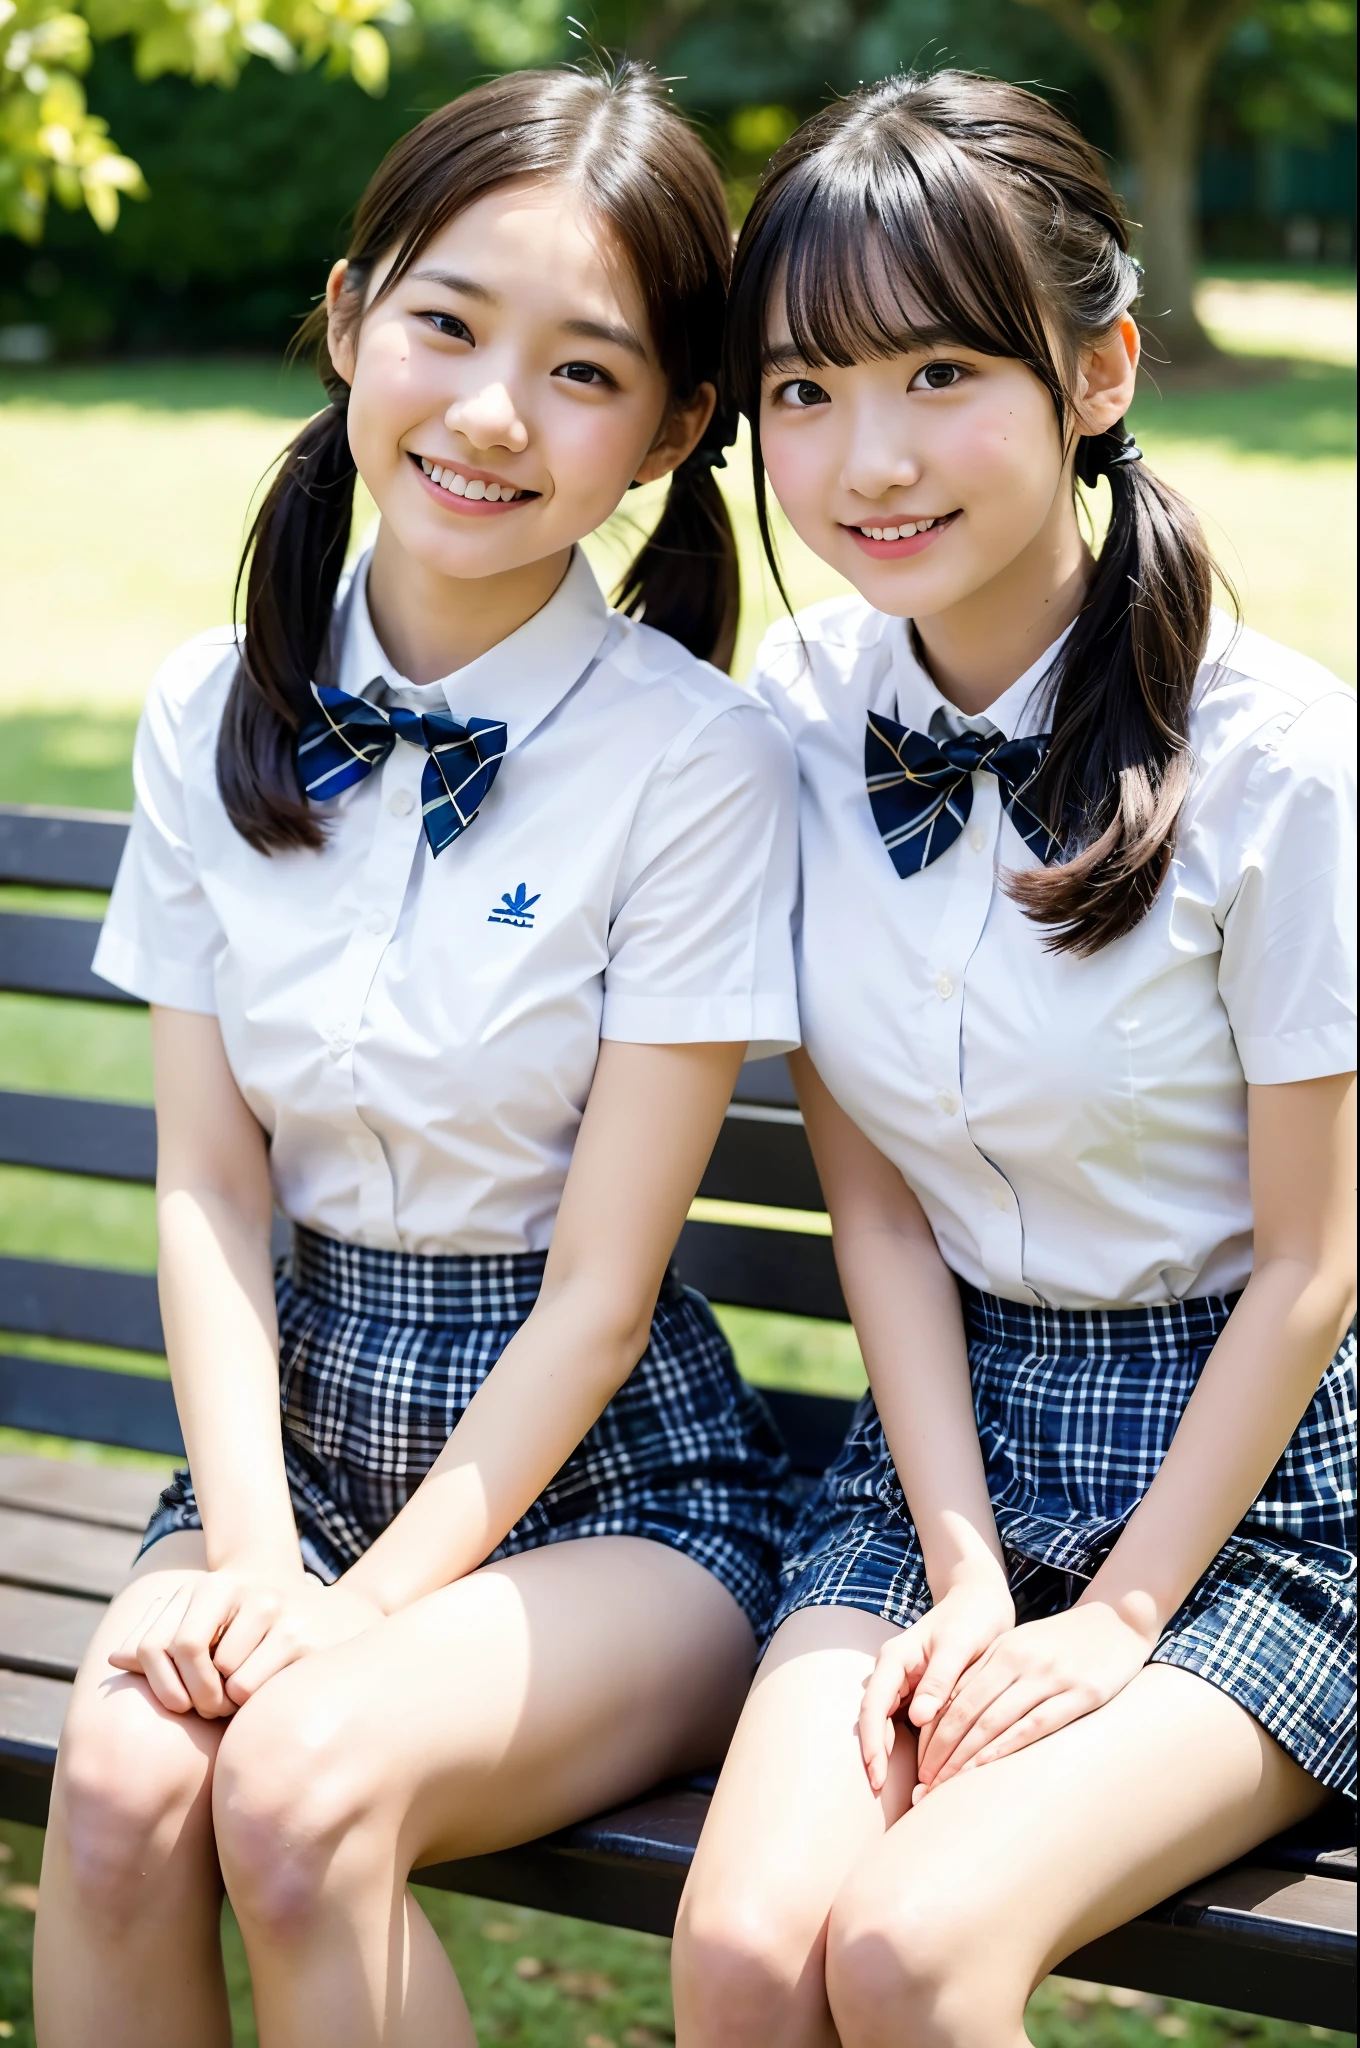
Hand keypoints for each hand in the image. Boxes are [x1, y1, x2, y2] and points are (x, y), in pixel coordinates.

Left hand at [109, 1570, 384, 1716]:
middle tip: (212, 1708)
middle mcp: (247, 1593)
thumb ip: (163, 1640)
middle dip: (199, 1697)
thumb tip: (116, 1658)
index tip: (178, 1702)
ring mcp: (279, 1613)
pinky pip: (255, 1691)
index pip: (164, 1642)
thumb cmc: (255, 1634)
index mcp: (216, 1587)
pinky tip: (268, 1695)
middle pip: (195, 1662)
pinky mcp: (303, 1640)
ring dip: (230, 1703)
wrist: (336, 1616)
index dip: (164, 1682)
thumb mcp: (211, 1626)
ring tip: (245, 1697)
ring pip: (229, 1683)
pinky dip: (252, 1705)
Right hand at [858, 1570, 1015, 1794]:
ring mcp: (903, 1686)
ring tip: (892, 1795)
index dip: (872, 1742)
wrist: (980, 1602)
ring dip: (887, 1757)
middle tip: (878, 1795)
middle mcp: (893, 1674)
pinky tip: (917, 1774)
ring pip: (886, 1726)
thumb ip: (939, 1678)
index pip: (873, 1706)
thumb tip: (918, 1717)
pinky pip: (904, 1726)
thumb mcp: (958, 1645)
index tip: (876, 1775)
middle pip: (873, 1720)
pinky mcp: (917, 1696)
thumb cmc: (971, 1619)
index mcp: (895, 1659)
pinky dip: (906, 1750)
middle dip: (873, 1757)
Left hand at [913, 1599, 1157, 1797]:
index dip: (931, 1734)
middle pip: (966, 1712)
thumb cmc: (1064, 1642)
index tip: (916, 1766)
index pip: (954, 1697)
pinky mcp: (1080, 1693)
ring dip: (964, 1758)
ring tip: (944, 1787)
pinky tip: (986, 1768)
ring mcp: (1049, 1677)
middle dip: (940, 1751)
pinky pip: (1035, 1724)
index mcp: (1001, 1650)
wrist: (1118, 1620)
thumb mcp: (1021, 1647)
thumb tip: (952, 1714)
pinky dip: (1006, 1747)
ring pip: (994, 1721)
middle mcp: (1019, 1661)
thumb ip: (990, 1674)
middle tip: (922, 1786)